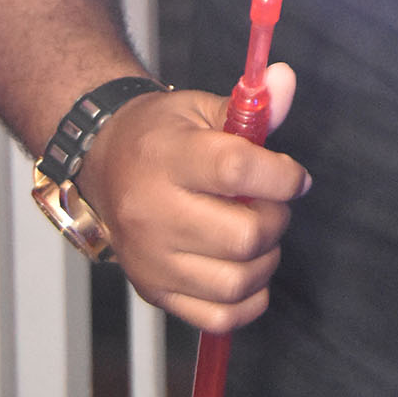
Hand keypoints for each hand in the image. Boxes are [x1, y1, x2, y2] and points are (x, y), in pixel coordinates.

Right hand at [76, 62, 310, 331]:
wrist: (104, 161)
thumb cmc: (159, 134)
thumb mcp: (202, 107)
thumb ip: (253, 104)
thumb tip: (286, 78)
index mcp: (168, 158)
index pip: (238, 172)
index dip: (281, 176)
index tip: (293, 176)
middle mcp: (154, 213)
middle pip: (243, 236)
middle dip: (276, 219)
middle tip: (271, 204)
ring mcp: (151, 259)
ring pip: (236, 281)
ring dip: (266, 259)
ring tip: (258, 233)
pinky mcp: (153, 291)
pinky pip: (218, 317)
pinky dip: (248, 301)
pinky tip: (248, 269)